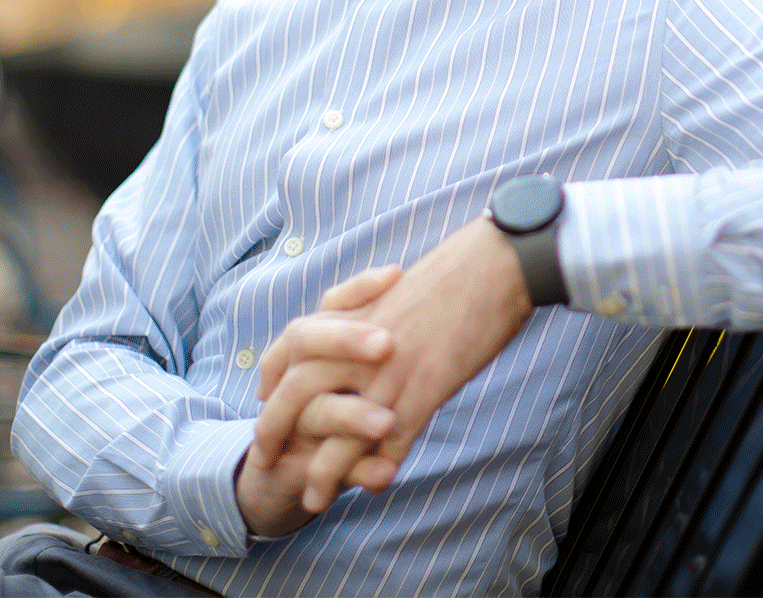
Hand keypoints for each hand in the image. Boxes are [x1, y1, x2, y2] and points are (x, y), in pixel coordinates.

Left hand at [252, 216, 533, 513]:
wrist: (497, 261)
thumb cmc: (463, 267)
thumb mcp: (407, 285)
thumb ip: (381, 307)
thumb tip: (379, 319)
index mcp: (357, 311)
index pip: (292, 344)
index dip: (272, 374)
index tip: (264, 395)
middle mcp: (362, 342)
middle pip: (298, 391)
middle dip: (276, 429)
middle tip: (266, 459)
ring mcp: (390, 368)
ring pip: (338, 429)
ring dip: (322, 471)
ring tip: (314, 501)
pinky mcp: (422, 390)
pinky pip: (388, 442)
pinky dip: (377, 471)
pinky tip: (374, 488)